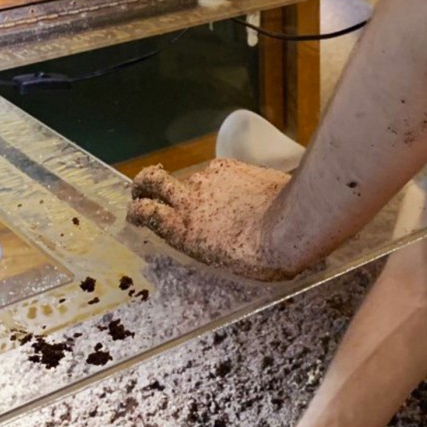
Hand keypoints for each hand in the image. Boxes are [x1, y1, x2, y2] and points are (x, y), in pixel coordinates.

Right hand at [127, 159, 299, 280]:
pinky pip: (220, 173)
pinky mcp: (230, 165)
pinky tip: (245, 193)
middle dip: (143, 183)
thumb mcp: (223, 261)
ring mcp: (208, 178)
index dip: (136, 210)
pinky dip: (226, 182)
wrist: (291, 223)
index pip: (145, 212)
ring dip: (203, 189)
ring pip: (194, 179)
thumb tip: (212, 238)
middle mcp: (188, 200)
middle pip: (151, 180)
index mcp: (183, 231)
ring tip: (227, 204)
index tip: (135, 212)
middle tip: (144, 188)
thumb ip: (207, 243)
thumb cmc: (261, 257)